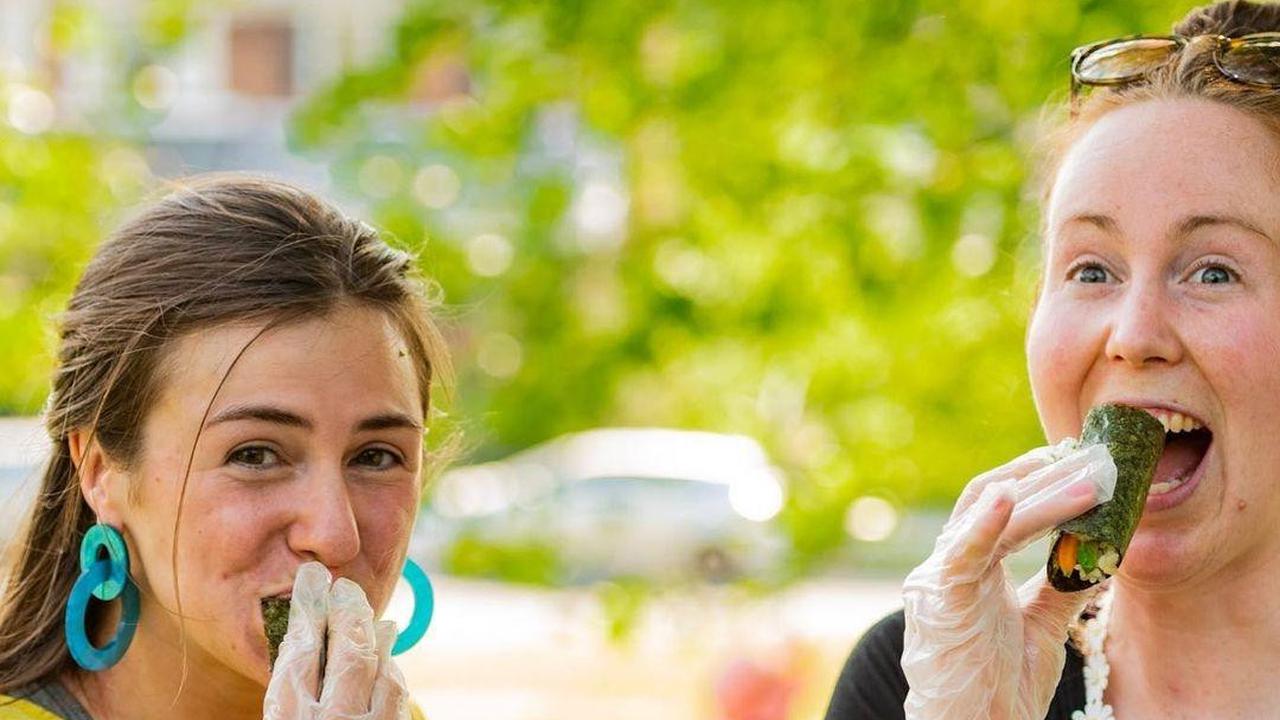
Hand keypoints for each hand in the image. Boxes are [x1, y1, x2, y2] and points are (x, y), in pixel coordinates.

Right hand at [264, 562, 410, 719]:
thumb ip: (288, 693)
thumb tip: (300, 641)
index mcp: (289, 716)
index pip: (301, 650)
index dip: (308, 609)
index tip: (311, 580)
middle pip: (349, 651)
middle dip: (348, 613)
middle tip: (346, 588)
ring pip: (380, 669)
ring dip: (375, 639)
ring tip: (371, 621)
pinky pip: (396, 696)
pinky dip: (389, 672)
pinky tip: (384, 662)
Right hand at [900, 441, 1115, 719]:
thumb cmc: (996, 688)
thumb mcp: (1041, 628)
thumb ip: (1061, 589)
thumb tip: (1100, 556)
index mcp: (969, 568)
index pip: (1002, 507)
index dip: (1040, 480)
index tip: (1081, 459)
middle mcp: (950, 563)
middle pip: (995, 500)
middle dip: (1044, 474)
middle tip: (1091, 454)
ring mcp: (940, 577)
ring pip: (991, 517)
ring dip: (1042, 494)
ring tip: (1088, 478)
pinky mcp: (940, 597)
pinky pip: (963, 551)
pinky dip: (985, 522)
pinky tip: (1012, 495)